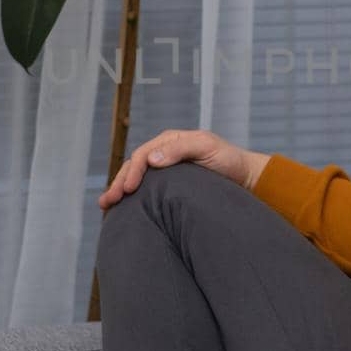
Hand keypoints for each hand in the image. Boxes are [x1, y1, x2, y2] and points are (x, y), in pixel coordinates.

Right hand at [98, 128, 269, 209]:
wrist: (244, 177)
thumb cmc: (228, 160)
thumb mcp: (207, 148)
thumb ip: (180, 150)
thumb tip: (151, 159)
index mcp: (170, 142)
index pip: (143, 154)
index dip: (132, 171)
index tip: (128, 189)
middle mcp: (164, 153)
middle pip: (134, 166)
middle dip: (118, 182)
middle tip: (107, 201)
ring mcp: (165, 169)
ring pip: (136, 178)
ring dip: (120, 190)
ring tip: (106, 205)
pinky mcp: (169, 185)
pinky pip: (146, 188)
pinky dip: (132, 197)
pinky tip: (122, 208)